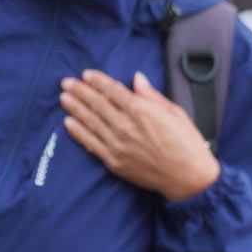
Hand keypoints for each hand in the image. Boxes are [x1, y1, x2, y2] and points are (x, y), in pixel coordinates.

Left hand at [60, 69, 219, 202]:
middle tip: (66, 82)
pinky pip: (91, 143)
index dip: (97, 81)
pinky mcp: (114, 161)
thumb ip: (152, 96)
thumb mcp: (175, 112)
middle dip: (80, 91)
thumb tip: (137, 79)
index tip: (86, 74)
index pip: (112, 90)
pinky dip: (78, 132)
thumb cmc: (187, 143)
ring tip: (63, 98)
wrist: (188, 177)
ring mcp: (118, 145)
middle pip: (97, 104)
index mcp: (142, 110)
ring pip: (90, 122)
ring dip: (75, 108)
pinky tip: (68, 123)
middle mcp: (126, 126)